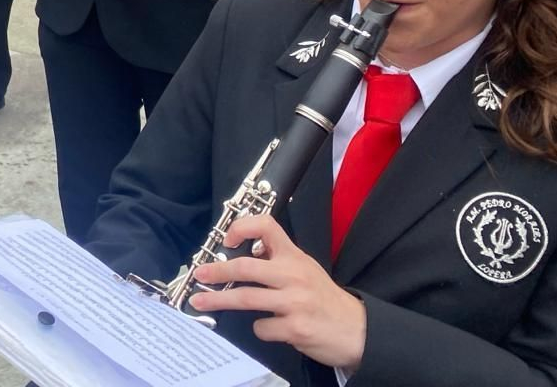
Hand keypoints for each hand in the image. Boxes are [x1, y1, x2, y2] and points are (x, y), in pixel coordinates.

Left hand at [188, 213, 365, 371]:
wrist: (357, 330)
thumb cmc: (324, 298)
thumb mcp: (305, 268)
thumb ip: (276, 260)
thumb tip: (238, 255)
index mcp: (294, 256)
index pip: (266, 225)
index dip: (242, 227)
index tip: (226, 239)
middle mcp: (293, 275)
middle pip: (245, 268)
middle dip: (216, 271)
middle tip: (199, 275)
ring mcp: (294, 303)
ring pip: (245, 298)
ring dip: (218, 301)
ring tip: (200, 302)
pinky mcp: (294, 329)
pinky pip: (261, 327)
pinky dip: (259, 328)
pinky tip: (269, 327)